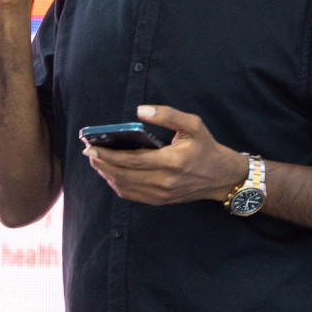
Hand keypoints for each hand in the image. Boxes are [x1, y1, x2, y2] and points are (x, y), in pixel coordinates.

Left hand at [82, 104, 248, 205]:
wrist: (222, 177)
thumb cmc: (206, 147)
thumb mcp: (193, 125)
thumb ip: (167, 115)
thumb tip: (140, 111)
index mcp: (173, 161)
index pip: (132, 160)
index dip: (108, 155)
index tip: (91, 146)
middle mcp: (166, 181)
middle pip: (123, 175)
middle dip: (102, 164)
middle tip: (89, 152)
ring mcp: (162, 194)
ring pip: (124, 187)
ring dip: (106, 174)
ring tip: (96, 161)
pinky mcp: (160, 201)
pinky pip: (131, 195)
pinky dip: (116, 184)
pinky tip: (110, 173)